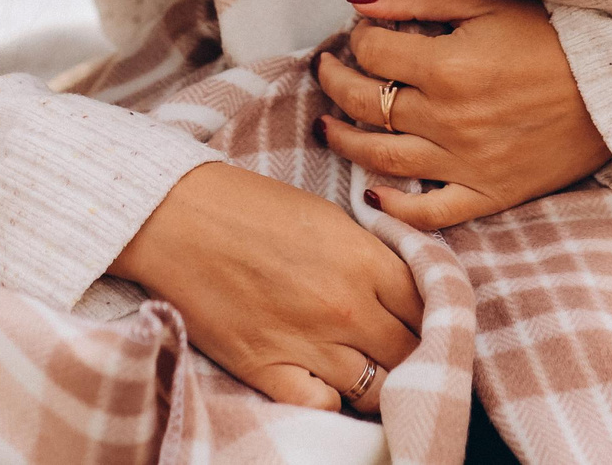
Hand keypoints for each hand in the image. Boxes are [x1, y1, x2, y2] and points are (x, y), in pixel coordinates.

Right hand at [110, 162, 420, 412]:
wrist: (175, 217)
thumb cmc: (248, 205)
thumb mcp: (327, 214)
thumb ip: (370, 254)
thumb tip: (404, 286)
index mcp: (363, 259)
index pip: (431, 305)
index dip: (436, 315)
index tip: (429, 319)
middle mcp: (345, 307)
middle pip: (412, 352)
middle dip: (417, 352)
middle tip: (407, 349)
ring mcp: (307, 343)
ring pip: (377, 388)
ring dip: (382, 382)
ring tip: (373, 371)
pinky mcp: (267, 369)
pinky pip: (323, 406)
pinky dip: (332, 401)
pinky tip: (328, 383)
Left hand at [314, 0, 610, 231]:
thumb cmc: (555, 38)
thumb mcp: (489, 3)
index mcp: (447, 67)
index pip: (372, 53)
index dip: (358, 38)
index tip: (365, 31)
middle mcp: (448, 120)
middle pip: (364, 103)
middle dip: (337, 82)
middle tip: (328, 70)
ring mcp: (465, 163)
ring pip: (381, 158)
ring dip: (344, 141)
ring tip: (327, 126)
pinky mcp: (488, 194)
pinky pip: (429, 212)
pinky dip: (395, 207)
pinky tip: (374, 193)